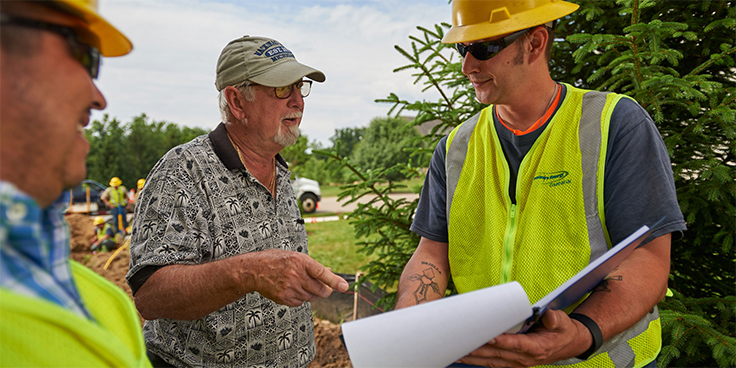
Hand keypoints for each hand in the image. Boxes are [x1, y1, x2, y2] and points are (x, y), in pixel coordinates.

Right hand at [245, 249, 349, 306]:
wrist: (254, 270)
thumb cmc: (276, 260)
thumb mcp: (295, 257)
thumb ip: (313, 266)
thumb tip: (330, 272)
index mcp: (300, 261)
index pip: (321, 272)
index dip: (334, 280)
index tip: (344, 286)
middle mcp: (296, 275)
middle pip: (320, 290)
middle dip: (325, 290)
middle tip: (324, 288)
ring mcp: (289, 288)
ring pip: (311, 298)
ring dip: (311, 294)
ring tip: (299, 284)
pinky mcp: (284, 298)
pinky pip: (300, 303)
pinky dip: (300, 299)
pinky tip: (291, 289)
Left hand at [458, 309, 590, 366]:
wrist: (568, 345)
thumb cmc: (562, 330)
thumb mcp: (563, 322)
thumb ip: (554, 319)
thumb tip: (548, 316)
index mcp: (537, 348)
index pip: (516, 345)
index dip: (502, 342)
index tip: (488, 337)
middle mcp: (525, 359)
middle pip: (498, 354)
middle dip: (479, 349)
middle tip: (462, 343)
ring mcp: (518, 363)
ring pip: (492, 361)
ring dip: (473, 358)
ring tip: (455, 352)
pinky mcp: (512, 362)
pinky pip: (492, 363)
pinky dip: (478, 360)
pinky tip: (464, 356)